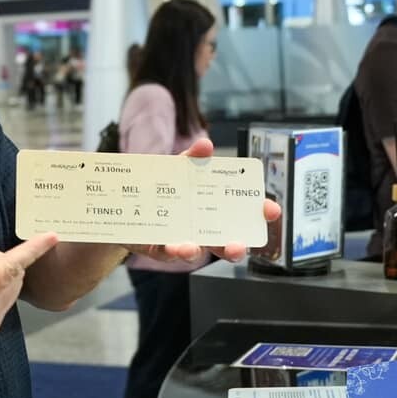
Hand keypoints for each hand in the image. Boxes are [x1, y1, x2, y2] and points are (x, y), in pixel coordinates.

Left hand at [123, 137, 269, 263]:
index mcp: (211, 210)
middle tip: (240, 246)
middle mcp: (200, 230)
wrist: (125, 199)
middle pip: (223, 243)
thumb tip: (205, 145)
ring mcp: (180, 240)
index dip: (257, 214)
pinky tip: (175, 246)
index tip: (271, 210)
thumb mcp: (176, 169)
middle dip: (234, 247)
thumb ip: (191, 159)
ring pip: (194, 252)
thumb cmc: (161, 187)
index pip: (240, 214)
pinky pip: (166, 252)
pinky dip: (171, 250)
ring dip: (197, 251)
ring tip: (195, 247)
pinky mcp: (156, 247)